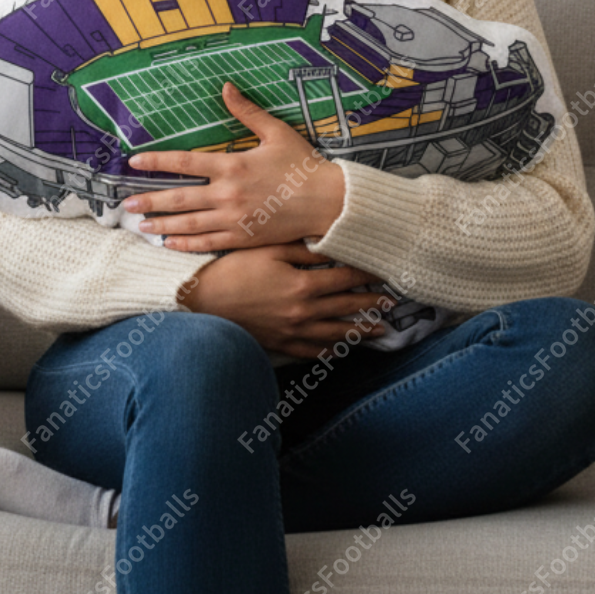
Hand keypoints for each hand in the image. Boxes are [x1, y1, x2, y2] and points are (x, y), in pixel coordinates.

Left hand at [121, 80, 344, 249]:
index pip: (184, 162)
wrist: (328, 202)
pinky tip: (170, 244)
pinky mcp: (244, 238)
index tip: (134, 162)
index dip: (156, 162)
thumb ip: (247, 111)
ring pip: (189, 225)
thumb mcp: (276, 132)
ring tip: (141, 225)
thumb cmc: (303, 165)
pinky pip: (208, 244)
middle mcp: (228, 194)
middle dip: (150, 201)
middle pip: (179, 198)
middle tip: (127, 205)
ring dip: (162, 224)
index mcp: (232, 166)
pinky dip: (186, 245)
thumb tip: (226, 86)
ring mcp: (235, 220)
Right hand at [178, 244, 396, 359]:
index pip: (343, 277)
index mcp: (302, 286)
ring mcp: (293, 333)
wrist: (202, 303)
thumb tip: (327, 241)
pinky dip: (331, 350)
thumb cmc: (231, 271)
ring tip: (381, 331)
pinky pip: (314, 352)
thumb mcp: (265, 250)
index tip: (382, 269)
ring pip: (336, 334)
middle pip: (346, 307)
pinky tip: (342, 349)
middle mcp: (303, 313)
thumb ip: (299, 248)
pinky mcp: (281, 345)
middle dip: (371, 303)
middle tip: (392, 302)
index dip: (365, 273)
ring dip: (360, 331)